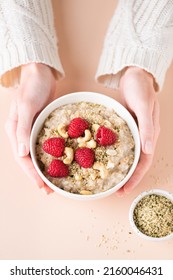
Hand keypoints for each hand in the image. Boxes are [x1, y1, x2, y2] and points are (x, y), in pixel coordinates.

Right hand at [5, 63, 55, 193]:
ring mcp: (32, 130)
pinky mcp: (42, 126)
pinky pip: (45, 145)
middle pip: (28, 160)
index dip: (31, 173)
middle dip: (38, 176)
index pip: (22, 158)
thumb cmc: (32, 87)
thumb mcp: (27, 106)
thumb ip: (23, 129)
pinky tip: (59, 162)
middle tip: (49, 190)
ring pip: (37, 154)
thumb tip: (22, 153)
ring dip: (44, 169)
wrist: (40, 72)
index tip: (42, 186)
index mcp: (14, 131)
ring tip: (53, 182)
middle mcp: (22, 134)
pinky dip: (51, 156)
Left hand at [116, 67, 159, 195]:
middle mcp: (143, 136)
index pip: (144, 163)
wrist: (135, 74)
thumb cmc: (140, 88)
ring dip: (122, 168)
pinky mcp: (127, 126)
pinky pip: (122, 144)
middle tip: (116, 190)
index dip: (135, 178)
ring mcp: (135, 131)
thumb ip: (147, 128)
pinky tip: (105, 157)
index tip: (124, 190)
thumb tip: (148, 150)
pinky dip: (115, 153)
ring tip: (112, 179)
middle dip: (128, 178)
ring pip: (130, 155)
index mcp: (150, 134)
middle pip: (137, 163)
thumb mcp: (144, 107)